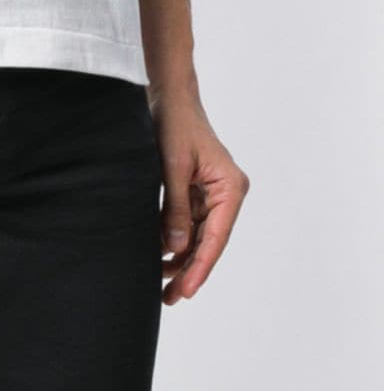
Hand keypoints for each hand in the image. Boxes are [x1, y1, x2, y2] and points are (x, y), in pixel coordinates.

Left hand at [149, 89, 249, 304]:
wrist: (169, 94)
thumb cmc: (174, 122)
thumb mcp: (172, 167)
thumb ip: (176, 208)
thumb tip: (175, 248)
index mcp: (230, 187)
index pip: (216, 237)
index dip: (200, 267)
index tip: (185, 291)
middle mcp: (226, 193)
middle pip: (208, 241)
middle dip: (188, 268)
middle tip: (168, 297)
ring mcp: (212, 192)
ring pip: (198, 235)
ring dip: (181, 257)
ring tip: (161, 284)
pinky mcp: (197, 189)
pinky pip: (188, 221)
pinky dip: (175, 237)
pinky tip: (160, 255)